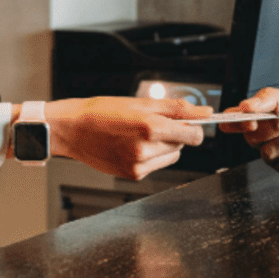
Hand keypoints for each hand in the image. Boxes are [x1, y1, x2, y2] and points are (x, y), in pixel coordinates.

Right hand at [45, 96, 210, 179]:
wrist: (72, 129)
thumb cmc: (102, 111)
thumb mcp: (141, 102)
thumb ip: (177, 108)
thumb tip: (205, 112)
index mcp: (150, 127)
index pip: (194, 135)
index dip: (194, 127)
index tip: (187, 122)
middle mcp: (146, 149)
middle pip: (182, 144)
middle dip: (173, 133)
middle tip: (151, 122)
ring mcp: (139, 165)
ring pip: (171, 156)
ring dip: (164, 145)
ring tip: (139, 134)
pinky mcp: (132, 175)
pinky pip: (156, 165)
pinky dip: (151, 156)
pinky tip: (132, 145)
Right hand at [220, 87, 278, 180]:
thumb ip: (271, 99)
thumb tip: (246, 105)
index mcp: (265, 118)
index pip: (236, 121)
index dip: (235, 122)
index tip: (249, 119)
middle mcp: (267, 139)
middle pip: (252, 137)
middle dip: (278, 125)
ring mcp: (278, 157)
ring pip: (268, 152)